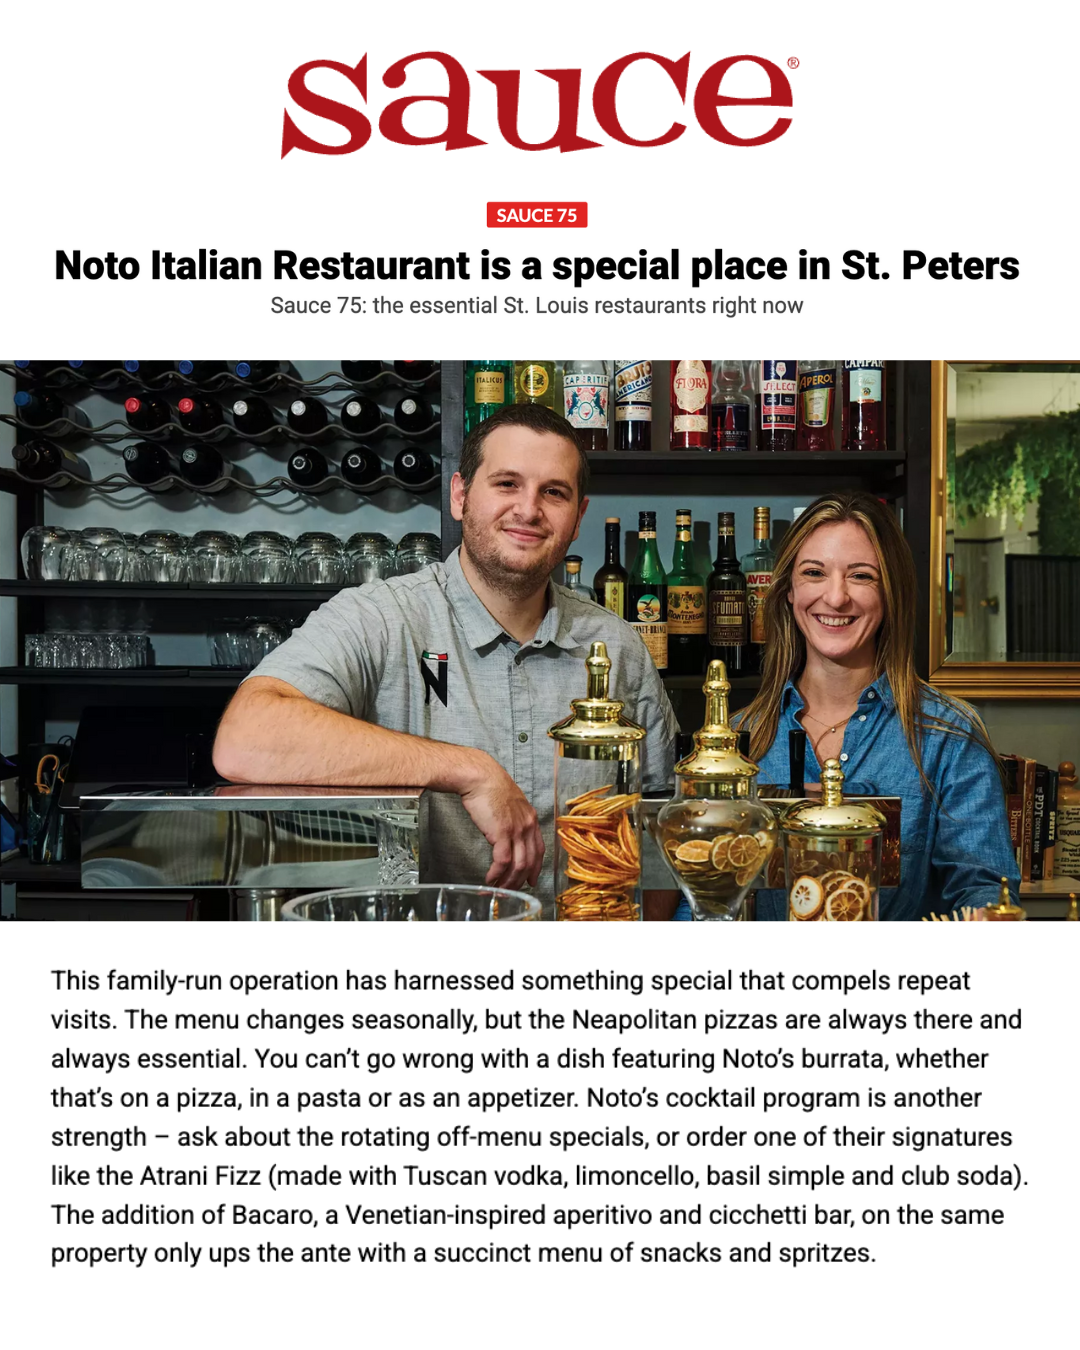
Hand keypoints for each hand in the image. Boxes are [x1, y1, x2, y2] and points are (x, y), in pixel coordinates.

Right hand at [460, 759, 544, 890]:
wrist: (480, 777)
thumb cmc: (489, 787)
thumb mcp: (508, 803)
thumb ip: (511, 819)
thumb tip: (504, 834)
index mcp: (531, 818)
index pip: (540, 849)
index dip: (537, 867)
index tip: (532, 879)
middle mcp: (527, 825)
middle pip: (530, 861)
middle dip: (521, 880)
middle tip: (512, 891)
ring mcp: (516, 830)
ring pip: (518, 865)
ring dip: (509, 881)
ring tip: (499, 889)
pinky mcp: (502, 833)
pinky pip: (502, 861)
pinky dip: (497, 874)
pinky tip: (490, 879)